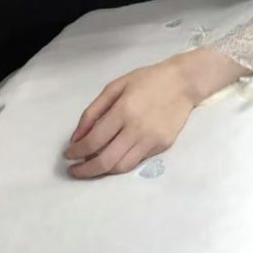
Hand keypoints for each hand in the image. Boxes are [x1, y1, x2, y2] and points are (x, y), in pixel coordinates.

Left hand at [63, 57, 195, 177]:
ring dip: (101, 172)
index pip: (93, 141)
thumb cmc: (147, 80)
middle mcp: (137, 129)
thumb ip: (93, 111)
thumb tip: (77, 137)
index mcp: (123, 110)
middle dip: (85, 170)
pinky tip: (112, 157)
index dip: (76, 151)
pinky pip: (136, 161)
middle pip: (105, 161)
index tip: (68, 154)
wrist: (183, 82)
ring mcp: (151, 140)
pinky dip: (120, 163)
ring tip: (91, 166)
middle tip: (74, 170)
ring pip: (121, 167)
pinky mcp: (162, 146)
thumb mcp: (116, 86)